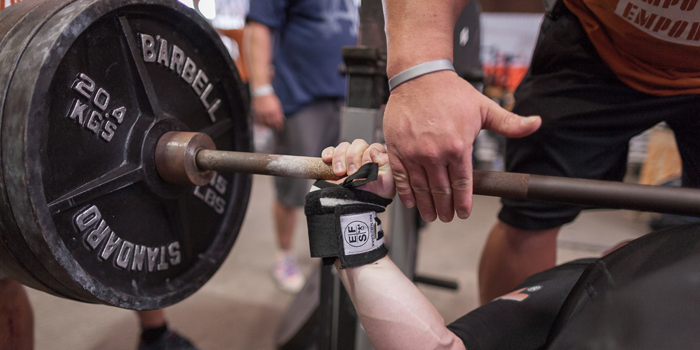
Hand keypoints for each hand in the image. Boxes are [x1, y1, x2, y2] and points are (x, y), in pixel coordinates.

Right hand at [252, 94, 283, 130]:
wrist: (261, 92)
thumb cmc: (270, 98)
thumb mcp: (277, 104)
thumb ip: (279, 112)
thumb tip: (282, 119)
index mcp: (275, 110)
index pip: (278, 121)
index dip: (279, 126)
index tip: (280, 128)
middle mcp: (269, 112)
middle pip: (272, 123)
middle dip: (274, 127)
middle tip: (275, 128)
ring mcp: (262, 113)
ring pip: (266, 123)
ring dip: (268, 126)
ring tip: (270, 127)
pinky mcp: (257, 113)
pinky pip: (259, 121)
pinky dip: (261, 124)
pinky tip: (263, 125)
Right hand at [322, 140, 395, 199]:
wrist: (349, 209)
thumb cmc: (369, 198)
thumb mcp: (386, 184)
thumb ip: (386, 164)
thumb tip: (374, 150)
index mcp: (378, 161)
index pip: (373, 146)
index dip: (368, 156)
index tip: (365, 169)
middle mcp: (363, 159)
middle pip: (358, 144)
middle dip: (353, 158)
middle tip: (352, 173)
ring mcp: (347, 161)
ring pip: (343, 146)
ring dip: (340, 158)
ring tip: (339, 173)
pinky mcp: (333, 164)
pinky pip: (330, 150)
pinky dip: (328, 153)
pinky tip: (328, 160)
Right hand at [383, 71, 540, 221]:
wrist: (419, 77)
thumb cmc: (450, 91)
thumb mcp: (484, 107)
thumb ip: (509, 122)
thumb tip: (535, 124)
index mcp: (458, 146)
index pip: (462, 184)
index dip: (463, 203)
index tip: (463, 212)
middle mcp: (434, 153)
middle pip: (441, 191)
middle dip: (445, 208)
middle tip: (446, 217)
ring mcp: (413, 153)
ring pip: (421, 189)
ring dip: (426, 206)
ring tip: (430, 215)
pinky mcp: (396, 150)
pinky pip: (401, 178)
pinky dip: (405, 193)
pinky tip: (411, 202)